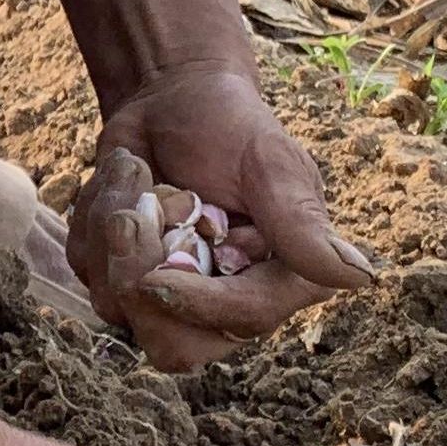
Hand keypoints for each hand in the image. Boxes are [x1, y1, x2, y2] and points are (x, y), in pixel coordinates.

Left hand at [70, 67, 377, 367]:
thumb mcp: (269, 163)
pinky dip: (92, 219)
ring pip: (119, 310)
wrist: (170, 98)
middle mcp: (228, 299)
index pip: (244, 319)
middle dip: (139, 276)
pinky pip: (88, 271)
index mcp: (282, 276)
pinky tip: (123, 182)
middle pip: (174, 346)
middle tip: (133, 210)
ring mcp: (172, 295)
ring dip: (112, 234)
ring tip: (138, 175)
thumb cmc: (230, 125)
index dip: (196, 304)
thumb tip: (358, 278)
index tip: (156, 275)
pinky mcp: (124, 277)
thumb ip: (302, 224)